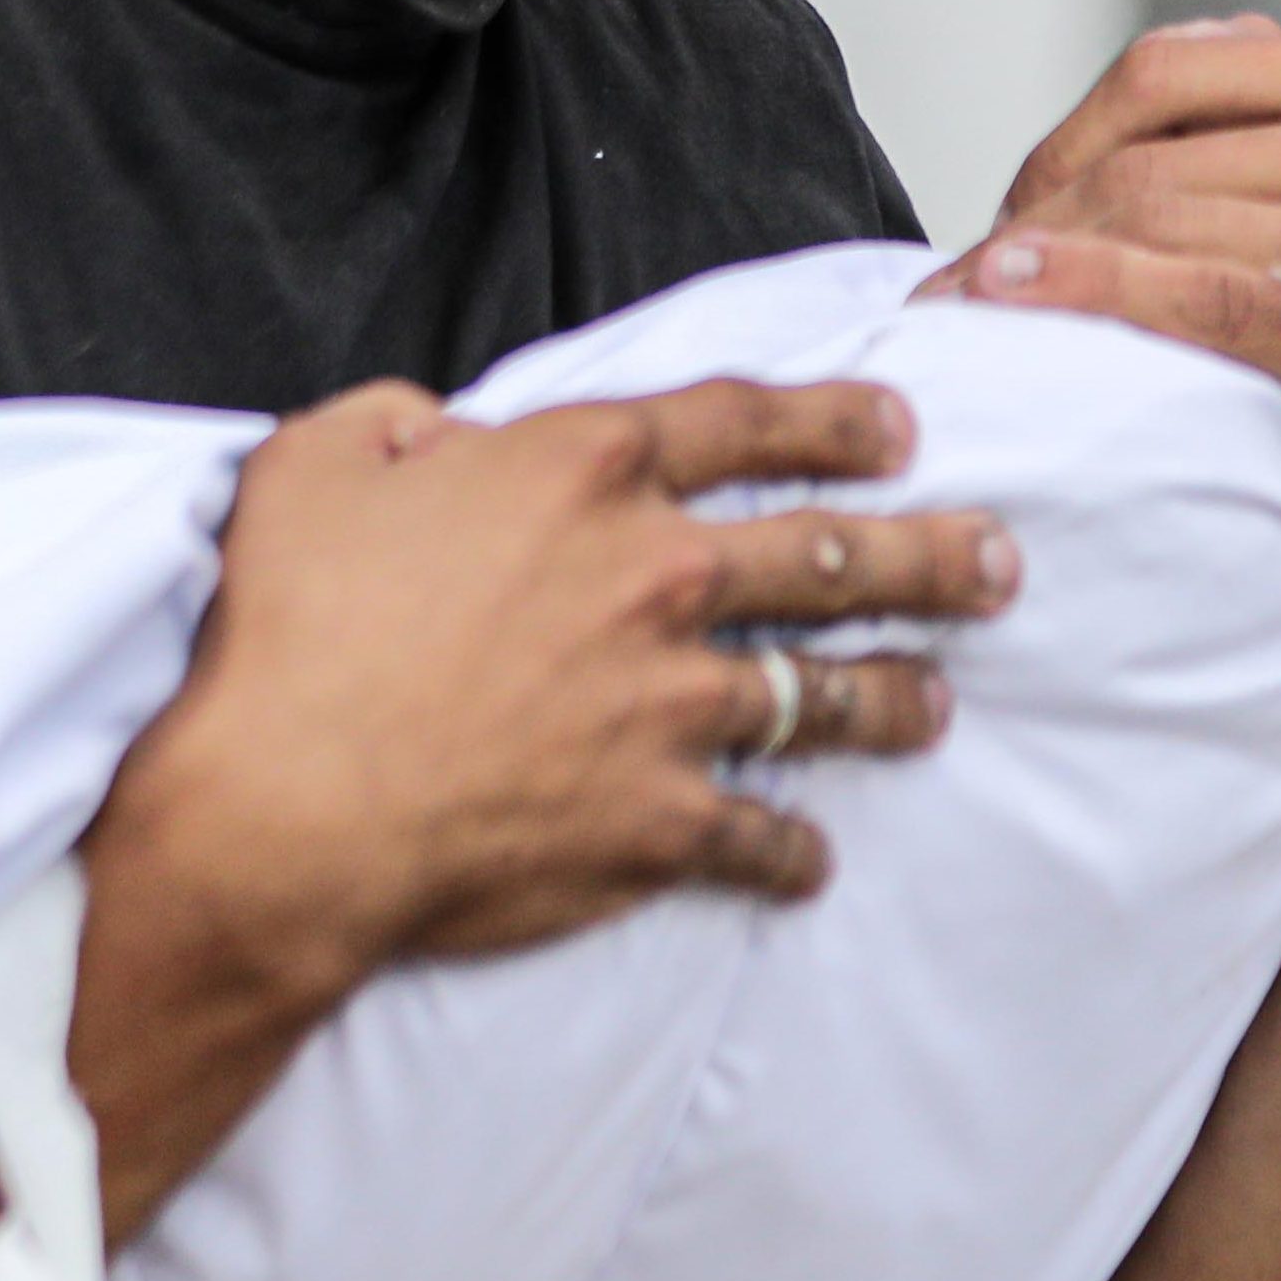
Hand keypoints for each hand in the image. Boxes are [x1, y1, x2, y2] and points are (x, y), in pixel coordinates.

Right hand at [99, 374, 1015, 992]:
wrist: (288, 807)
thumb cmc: (289, 632)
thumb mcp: (315, 463)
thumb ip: (392, 424)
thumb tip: (426, 430)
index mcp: (583, 471)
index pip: (744, 423)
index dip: (833, 418)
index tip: (899, 427)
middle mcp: (655, 574)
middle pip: (829, 552)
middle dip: (929, 553)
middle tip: (992, 560)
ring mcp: (670, 703)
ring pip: (827, 693)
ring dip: (896, 696)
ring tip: (938, 701)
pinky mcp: (660, 822)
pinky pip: (762, 837)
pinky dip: (792, 854)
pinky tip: (813, 862)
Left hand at [928, 17, 1280, 694]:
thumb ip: (1274, 130)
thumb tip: (1136, 85)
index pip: (1163, 75)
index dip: (1055, 148)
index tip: (996, 224)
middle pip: (1148, 153)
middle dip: (1028, 219)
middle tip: (946, 294)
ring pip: (1162, 220)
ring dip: (1035, 268)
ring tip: (956, 319)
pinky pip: (1211, 300)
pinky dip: (1096, 290)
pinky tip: (1013, 296)